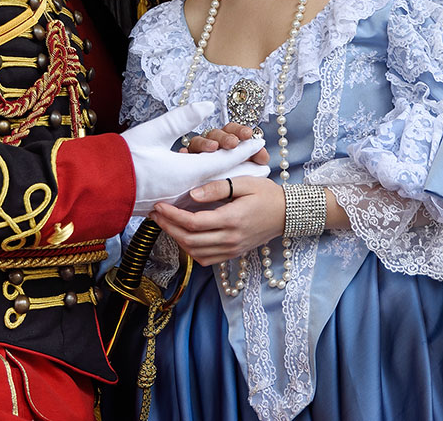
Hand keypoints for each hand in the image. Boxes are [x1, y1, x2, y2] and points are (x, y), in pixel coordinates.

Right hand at [121, 103, 269, 214]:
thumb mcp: (153, 132)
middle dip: (245, 171)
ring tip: (247, 178)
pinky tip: (217, 192)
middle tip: (265, 167)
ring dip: (231, 182)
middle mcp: (186, 191)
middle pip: (225, 181)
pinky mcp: (167, 207)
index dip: (243, 149)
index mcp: (186, 173)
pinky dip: (213, 192)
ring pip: (213, 192)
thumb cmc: (122, 158)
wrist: (96, 187)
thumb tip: (208, 106)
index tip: (258, 142)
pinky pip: (198, 200)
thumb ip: (182, 118)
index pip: (224, 161)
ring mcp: (177, 202)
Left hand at [150, 176, 284, 265]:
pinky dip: (190, 250)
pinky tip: (183, 236)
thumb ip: (217, 188)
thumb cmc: (267, 194)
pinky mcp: (232, 254)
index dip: (172, 216)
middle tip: (155, 214)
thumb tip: (192, 194)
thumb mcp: (244, 182)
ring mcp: (231, 250)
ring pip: (195, 253)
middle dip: (168, 227)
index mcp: (232, 220)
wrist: (287, 214)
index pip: (193, 223)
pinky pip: (205, 259)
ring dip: (176, 239)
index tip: (159, 206)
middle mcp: (230, 239)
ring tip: (165, 223)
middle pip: (189, 240)